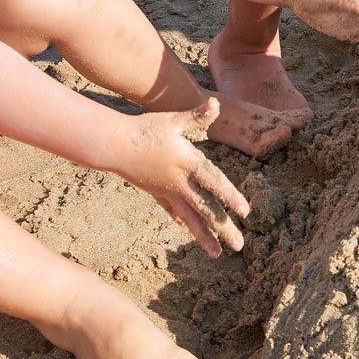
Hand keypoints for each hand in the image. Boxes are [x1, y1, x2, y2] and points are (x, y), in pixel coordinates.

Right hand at [113, 104, 249, 256]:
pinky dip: (183, 222)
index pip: (215, 183)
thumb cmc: (144, 130)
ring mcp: (167, 191)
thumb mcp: (172, 121)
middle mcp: (180, 183)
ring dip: (205, 236)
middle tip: (240, 246)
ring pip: (190, 218)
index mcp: (188, 164)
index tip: (245, 213)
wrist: (113, 145)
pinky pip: (173, 212)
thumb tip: (216, 104)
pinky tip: (189, 230)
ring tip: (218, 254)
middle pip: (206, 209)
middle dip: (223, 228)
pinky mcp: (156, 193)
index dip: (231, 197)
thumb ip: (196, 116)